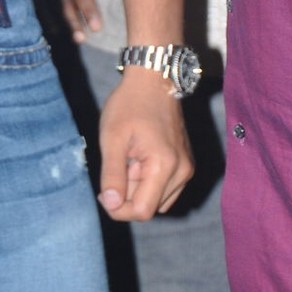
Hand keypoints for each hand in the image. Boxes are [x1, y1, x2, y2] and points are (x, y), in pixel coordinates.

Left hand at [97, 68, 193, 221]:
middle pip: (150, 207)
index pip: (142, 211)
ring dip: (139, 188)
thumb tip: (111, 205)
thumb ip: (112, 174)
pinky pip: (165, 189)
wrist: (154, 79)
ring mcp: (187, 168)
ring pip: (158, 200)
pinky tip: (140, 157)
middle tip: (119, 161)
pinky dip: (150, 181)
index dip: (119, 208)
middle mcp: (182, 172)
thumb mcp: (112, 138)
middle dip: (128, 193)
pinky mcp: (186, 163)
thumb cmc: (130, 104)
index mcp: (165, 166)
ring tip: (130, 157)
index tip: (103, 190)